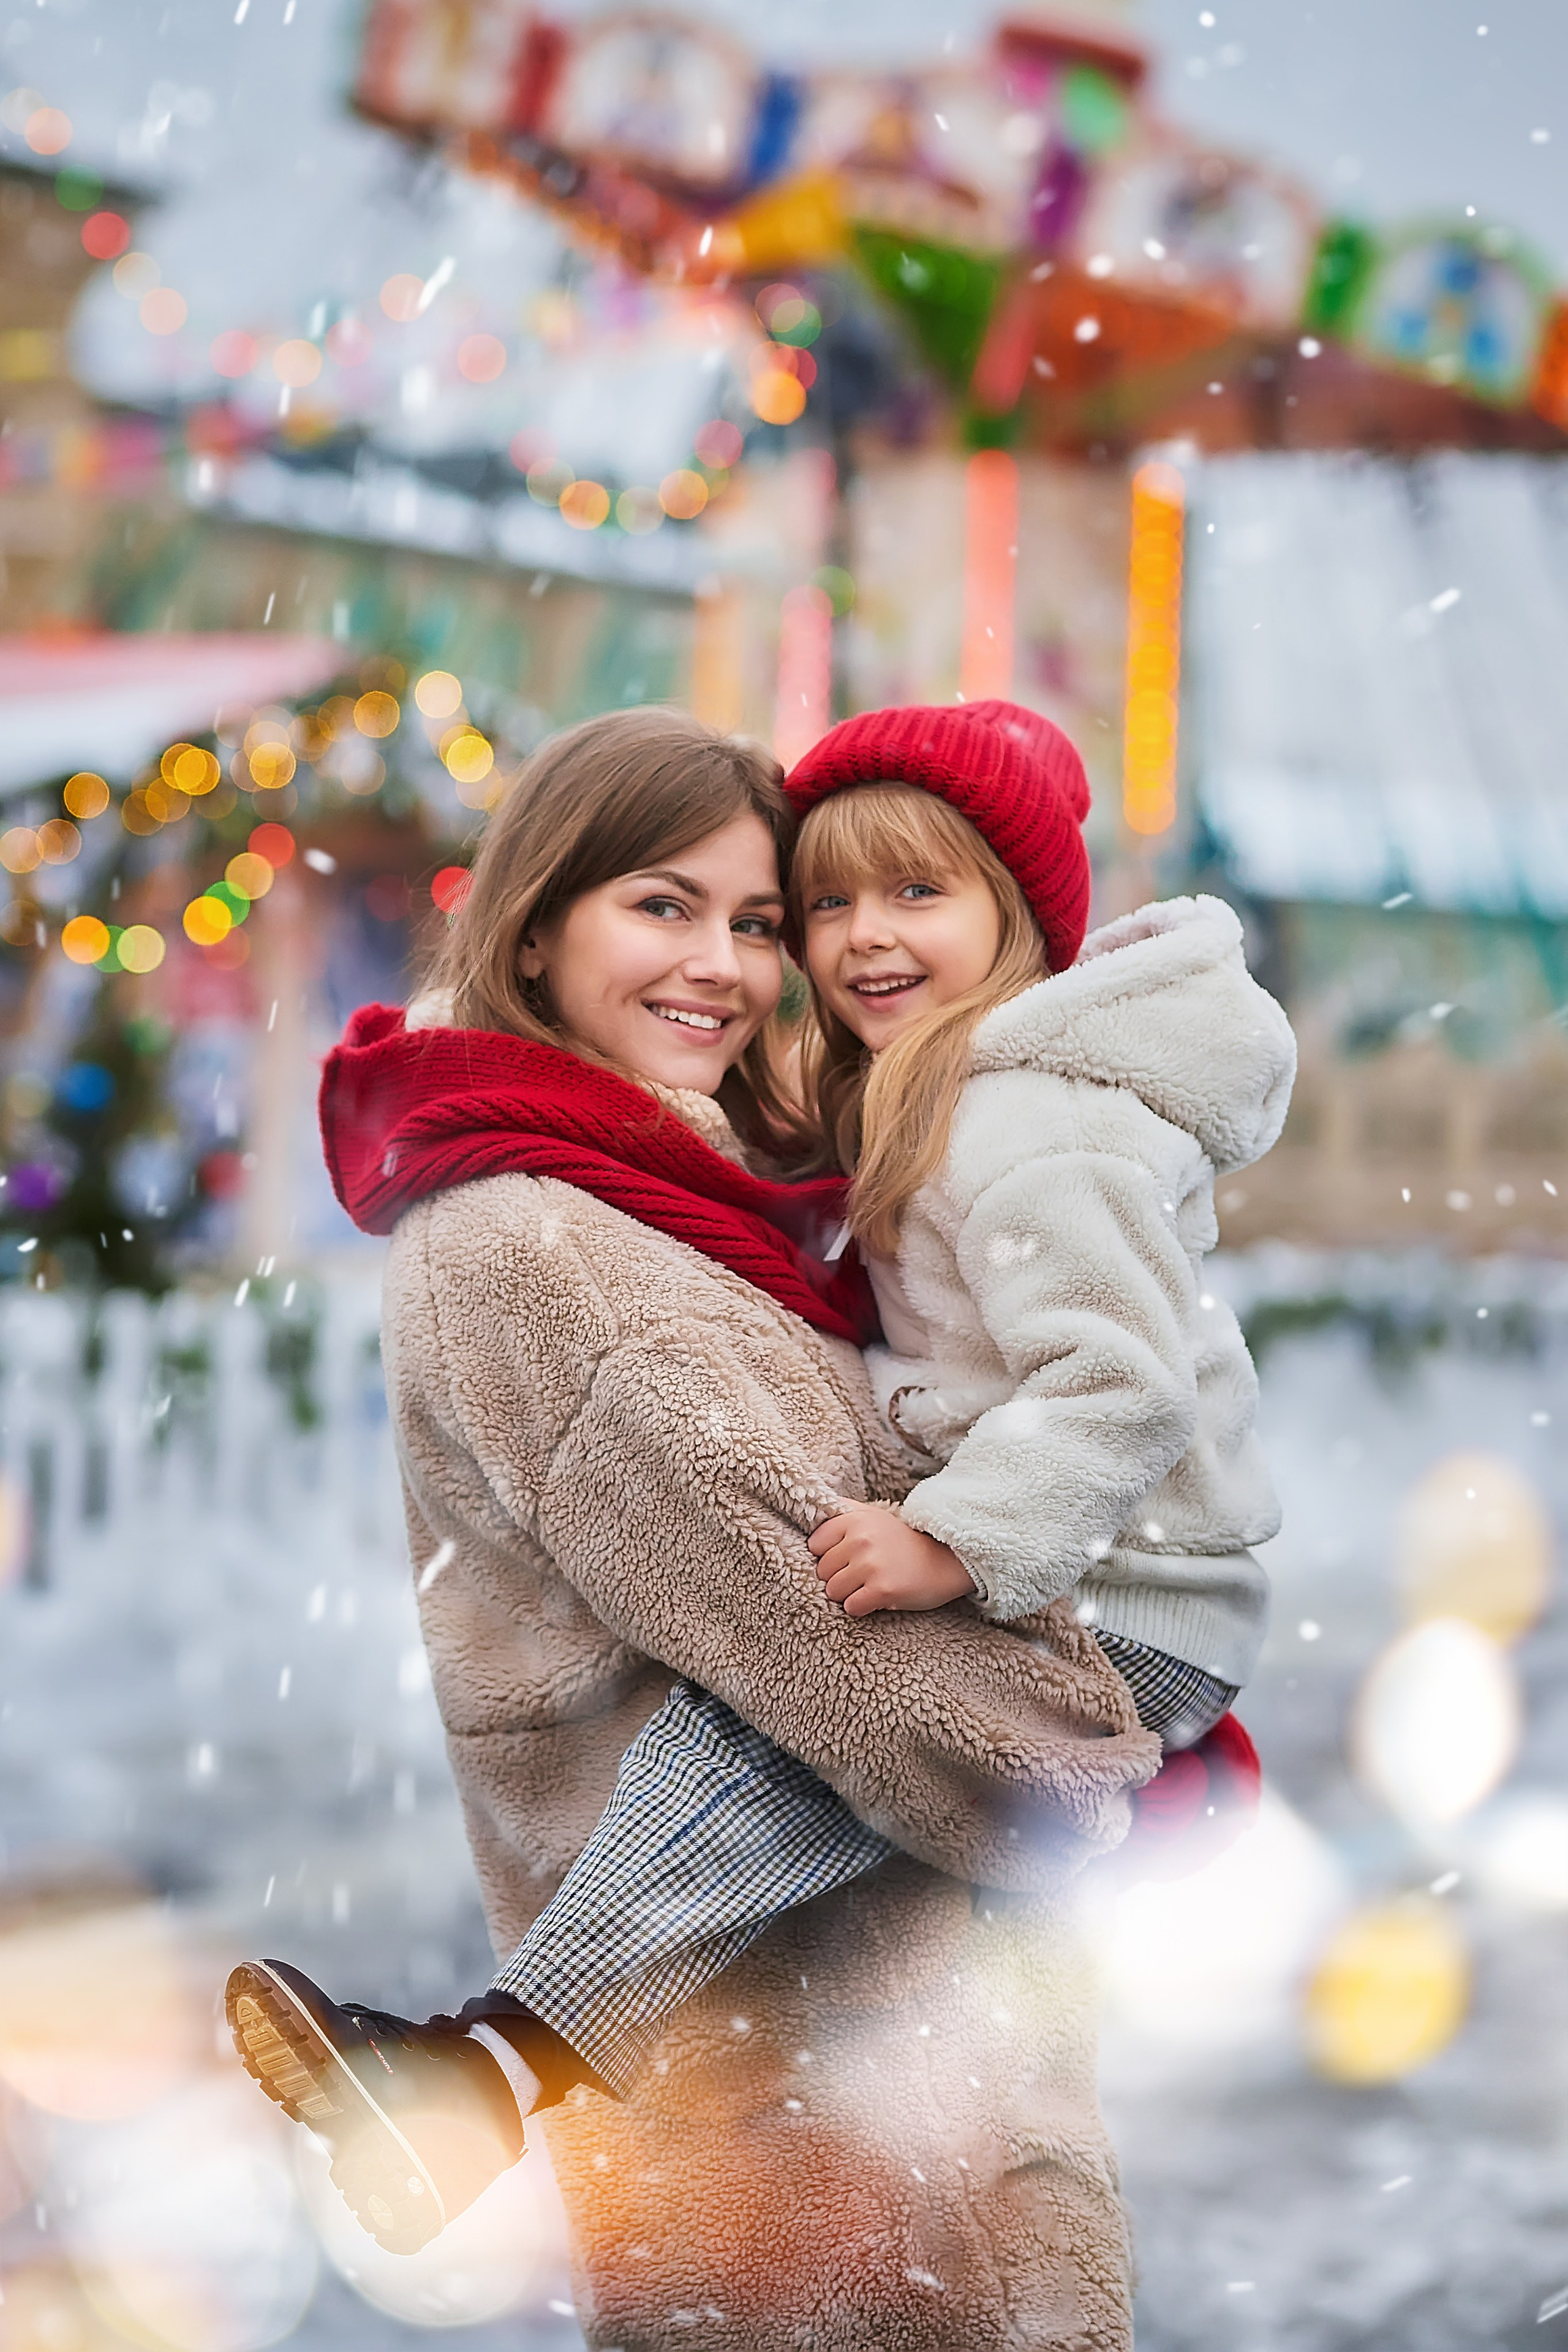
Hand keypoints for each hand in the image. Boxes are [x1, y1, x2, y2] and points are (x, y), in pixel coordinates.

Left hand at [807, 1506, 974, 1617]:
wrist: (945, 1561)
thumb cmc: (903, 1542)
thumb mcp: (874, 1515)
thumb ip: (844, 1513)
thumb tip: (812, 1514)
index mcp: (854, 1519)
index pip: (814, 1545)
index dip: (828, 1556)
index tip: (847, 1558)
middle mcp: (860, 1539)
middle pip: (822, 1571)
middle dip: (838, 1577)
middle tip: (862, 1575)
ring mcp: (871, 1564)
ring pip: (833, 1591)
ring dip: (848, 1594)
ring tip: (869, 1586)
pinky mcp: (882, 1589)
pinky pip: (851, 1607)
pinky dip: (860, 1608)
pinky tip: (876, 1598)